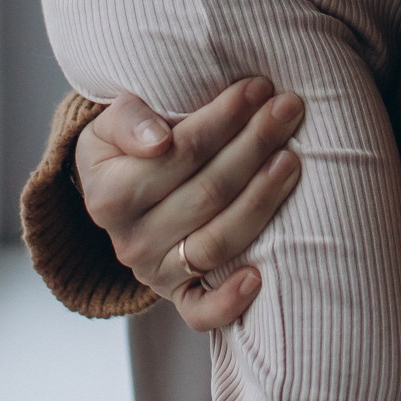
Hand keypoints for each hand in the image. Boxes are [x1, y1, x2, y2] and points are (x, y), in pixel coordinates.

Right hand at [78, 78, 304, 330]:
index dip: (223, 119)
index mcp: (109, 195)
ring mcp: (154, 273)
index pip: (180, 153)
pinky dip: (230, 301)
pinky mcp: (177, 297)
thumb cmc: (124, 149)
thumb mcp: (108, 125)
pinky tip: (259, 276)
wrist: (113, 197)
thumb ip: (128, 119)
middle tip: (289, 109)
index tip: (258, 87)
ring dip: (261, 200)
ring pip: (217, 241)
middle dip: (254, 146)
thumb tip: (159, 141)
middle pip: (208, 192)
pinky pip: (201, 312)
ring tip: (292, 161)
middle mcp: (130, 240)